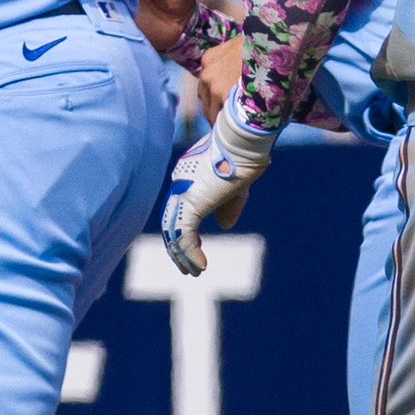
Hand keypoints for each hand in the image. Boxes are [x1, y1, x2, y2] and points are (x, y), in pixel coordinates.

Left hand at [162, 102, 278, 267]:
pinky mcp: (190, 203)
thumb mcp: (237, 187)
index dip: (183, 231)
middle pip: (169, 222)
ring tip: (194, 272)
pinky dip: (190, 254)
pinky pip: (183, 236)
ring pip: (172, 232)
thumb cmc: (244, 158)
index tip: (195, 246)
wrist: (243, 142)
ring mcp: (181, 193)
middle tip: (187, 268)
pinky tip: (201, 267)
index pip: (177, 209)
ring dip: (181, 256)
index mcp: (187, 178)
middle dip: (177, 248)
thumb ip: (227, 206)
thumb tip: (223, 225)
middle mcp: (179, 185)